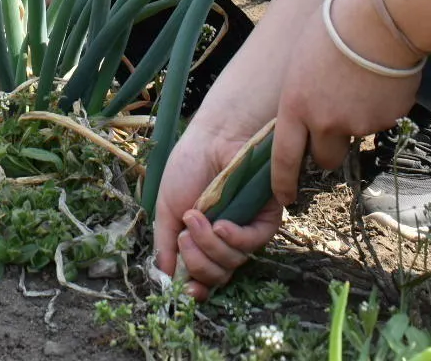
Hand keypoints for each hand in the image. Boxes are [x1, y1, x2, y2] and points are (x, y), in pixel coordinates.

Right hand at [154, 110, 283, 298]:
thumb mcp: (167, 208)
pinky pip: (253, 242)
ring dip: (210, 245)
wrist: (210, 139)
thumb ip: (164, 245)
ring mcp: (245, 229)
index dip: (196, 289)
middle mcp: (224, 240)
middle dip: (197, 262)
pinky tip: (221, 225)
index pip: (203, 277)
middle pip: (218, 275)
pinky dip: (234, 238)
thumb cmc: (188, 167)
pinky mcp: (265, 218)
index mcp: (201, 240)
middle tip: (184, 237)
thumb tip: (165, 278)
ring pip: (233, 262)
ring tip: (196, 218)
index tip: (187, 292)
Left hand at [271, 0, 422, 206]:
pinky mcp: (386, 120)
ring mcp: (358, 124)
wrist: (380, 20)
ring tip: (360, 83)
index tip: (285, 197)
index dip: (283, 182)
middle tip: (335, 123)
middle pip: (324, 159)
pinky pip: (380, 122)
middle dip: (328, 150)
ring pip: (354, 137)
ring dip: (355, 122)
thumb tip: (305, 105)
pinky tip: (380, 79)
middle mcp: (325, 122)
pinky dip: (379, 108)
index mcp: (295, 105)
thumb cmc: (334, 25)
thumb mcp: (301, 59)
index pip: (284, 157)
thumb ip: (301, 91)